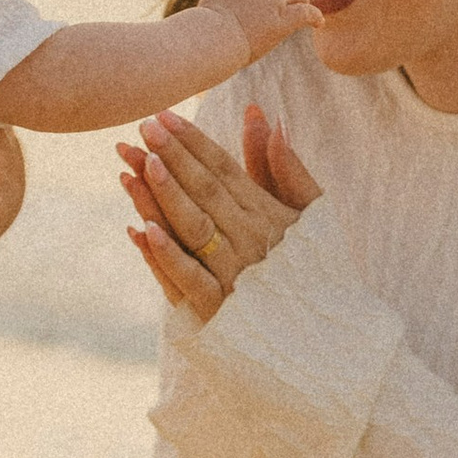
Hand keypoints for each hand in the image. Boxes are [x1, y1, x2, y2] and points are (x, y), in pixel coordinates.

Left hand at [117, 107, 318, 326]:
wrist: (323, 341)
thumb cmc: (313, 271)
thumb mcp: (310, 215)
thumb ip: (288, 169)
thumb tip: (273, 121)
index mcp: (268, 214)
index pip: (224, 170)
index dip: (193, 142)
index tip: (163, 116)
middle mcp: (251, 241)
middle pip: (204, 192)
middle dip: (172, 157)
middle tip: (141, 127)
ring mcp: (234, 276)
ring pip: (192, 229)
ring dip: (162, 197)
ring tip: (134, 167)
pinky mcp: (218, 311)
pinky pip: (188, 279)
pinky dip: (165, 255)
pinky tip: (140, 230)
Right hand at [196, 0, 321, 65]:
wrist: (211, 38)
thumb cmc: (202, 32)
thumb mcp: (204, 11)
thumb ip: (215, 7)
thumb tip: (205, 20)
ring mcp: (272, 1)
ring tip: (304, 6)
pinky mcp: (283, 20)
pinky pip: (306, 13)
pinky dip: (315, 17)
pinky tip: (318, 24)